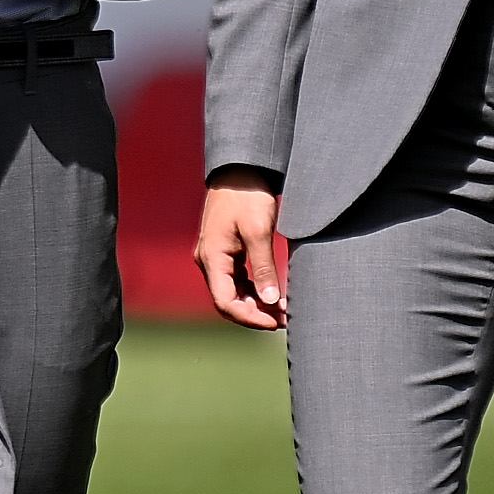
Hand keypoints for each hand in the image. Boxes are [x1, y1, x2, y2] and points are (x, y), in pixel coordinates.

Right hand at [197, 168, 288, 330]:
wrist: (239, 171)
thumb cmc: (247, 196)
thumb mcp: (258, 231)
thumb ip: (264, 267)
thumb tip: (271, 300)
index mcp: (212, 258)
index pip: (225, 302)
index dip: (249, 317)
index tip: (275, 322)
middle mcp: (208, 261)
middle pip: (227, 300)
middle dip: (255, 314)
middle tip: (285, 320)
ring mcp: (215, 257)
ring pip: (232, 292)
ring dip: (256, 304)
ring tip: (283, 309)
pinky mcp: (224, 252)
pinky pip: (235, 280)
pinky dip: (253, 290)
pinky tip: (273, 293)